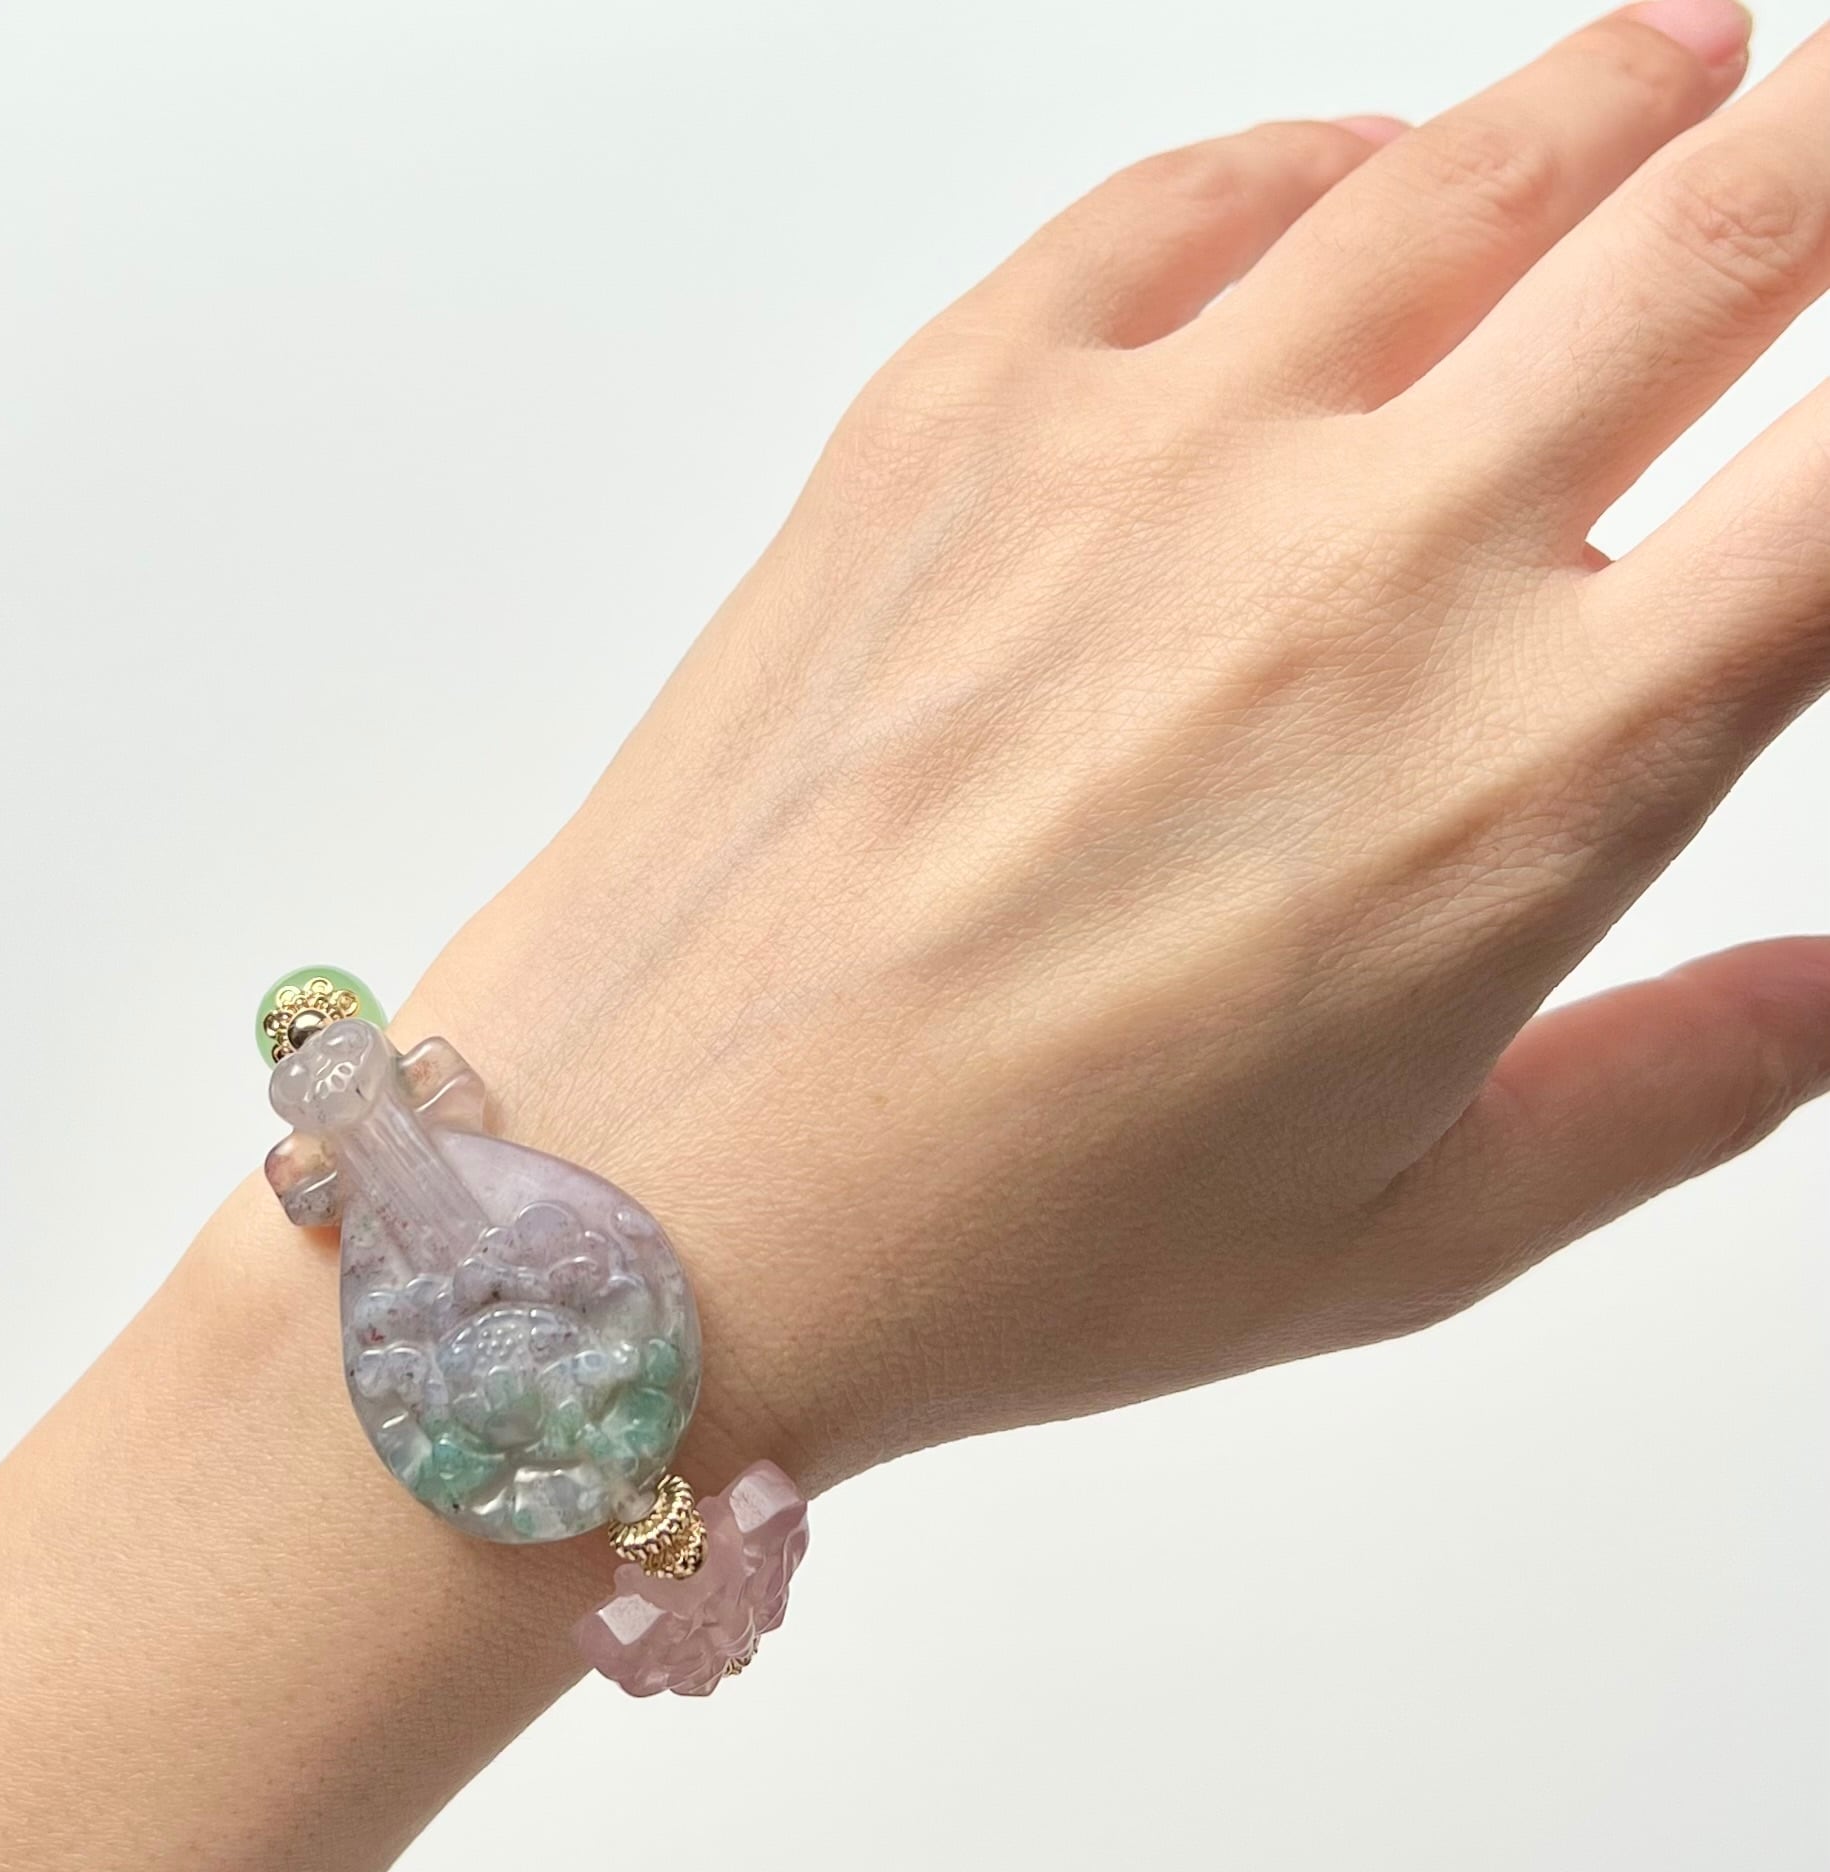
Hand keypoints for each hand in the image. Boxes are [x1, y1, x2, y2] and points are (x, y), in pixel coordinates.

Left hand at [402, 0, 1829, 1490]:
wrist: (665, 1190)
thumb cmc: (1004, 1247)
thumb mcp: (1401, 1238)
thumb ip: (1667, 1093)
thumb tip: (1822, 993)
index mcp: (1532, 779)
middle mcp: (1367, 570)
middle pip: (1706, 238)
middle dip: (1811, 157)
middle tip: (1822, 123)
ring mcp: (1146, 455)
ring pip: (1461, 176)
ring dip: (1612, 99)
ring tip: (1679, 66)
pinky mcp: (953, 413)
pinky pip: (1188, 202)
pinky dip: (1315, 162)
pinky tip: (1363, 176)